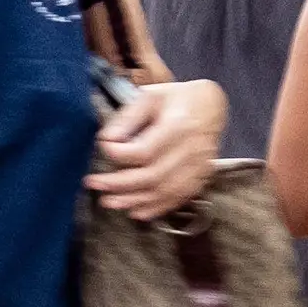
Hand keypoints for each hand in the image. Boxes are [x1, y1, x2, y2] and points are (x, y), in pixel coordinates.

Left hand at [88, 79, 224, 220]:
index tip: (104, 148)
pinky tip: (134, 211)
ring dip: (133, 200)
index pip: (145, 150)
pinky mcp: (200, 178)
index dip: (120, 154)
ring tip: (108, 201)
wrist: (212, 106)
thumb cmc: (178, 99)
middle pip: (152, 176)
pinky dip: (155, 208)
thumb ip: (128, 117)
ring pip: (163, 192)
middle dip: (119, 184)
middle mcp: (192, 150)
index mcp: (179, 125)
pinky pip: (177, 199)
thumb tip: (106, 139)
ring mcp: (198, 167)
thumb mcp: (151, 95)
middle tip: (95, 184)